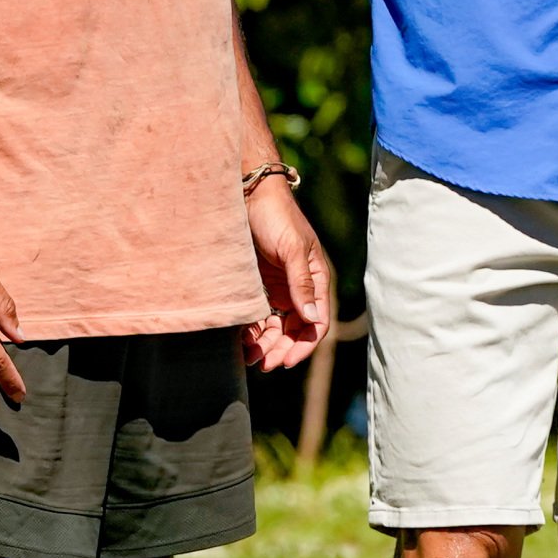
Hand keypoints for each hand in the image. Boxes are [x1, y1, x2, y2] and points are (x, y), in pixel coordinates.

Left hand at [243, 175, 331, 372]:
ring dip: (265, 344)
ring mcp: (277, 287)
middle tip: (263, 364)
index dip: (303, 345)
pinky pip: (257, 316)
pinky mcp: (256, 285)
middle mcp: (298, 287)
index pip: (316, 322)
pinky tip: (241, 340)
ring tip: (249, 357)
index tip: (285, 361)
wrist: (246, 193)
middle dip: (281, 349)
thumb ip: (301, 282)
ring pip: (275, 326)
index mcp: (315, 279)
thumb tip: (312, 318)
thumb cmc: (276, 216)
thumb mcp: (291, 249)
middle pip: (294, 330)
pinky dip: (251, 331)